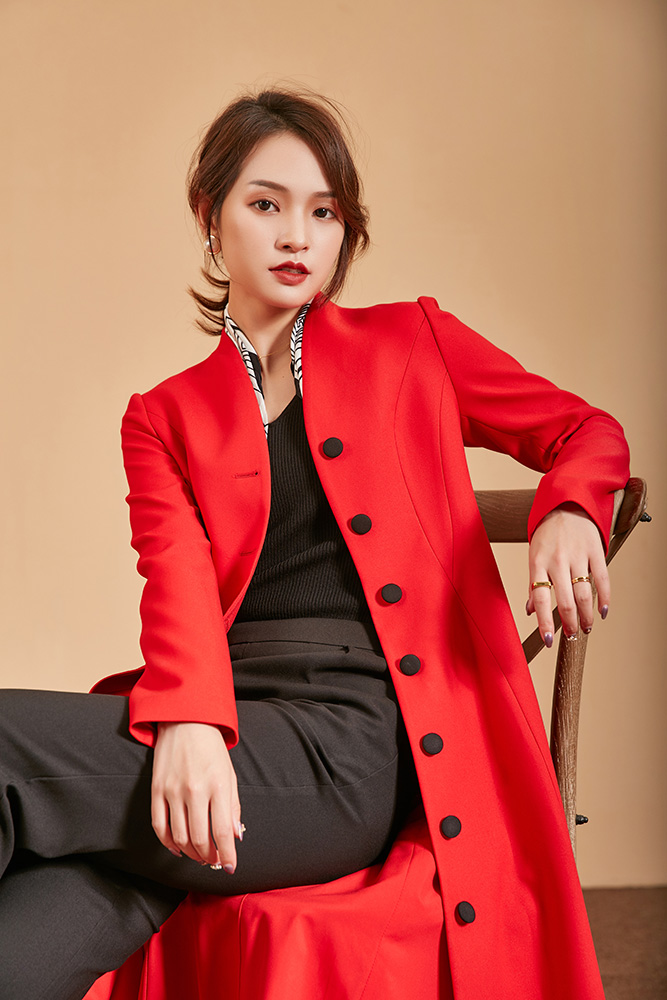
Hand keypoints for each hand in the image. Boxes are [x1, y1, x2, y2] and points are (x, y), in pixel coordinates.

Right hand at [151, 721, 241, 870]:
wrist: (185, 721)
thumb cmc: (211, 748)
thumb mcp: (229, 774)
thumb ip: (233, 806)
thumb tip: (235, 836)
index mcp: (217, 785)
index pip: (222, 831)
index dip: (227, 854)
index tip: (230, 867)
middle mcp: (194, 790)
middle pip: (199, 839)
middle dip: (209, 857)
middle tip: (214, 860)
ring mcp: (172, 790)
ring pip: (179, 837)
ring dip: (190, 853)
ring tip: (199, 855)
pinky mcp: (156, 789)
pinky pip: (159, 826)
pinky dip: (167, 843)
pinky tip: (177, 848)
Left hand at [527, 502, 609, 645]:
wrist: (566, 505)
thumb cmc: (547, 535)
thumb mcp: (534, 556)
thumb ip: (533, 584)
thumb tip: (530, 611)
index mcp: (537, 563)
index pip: (540, 598)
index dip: (544, 622)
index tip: (548, 641)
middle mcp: (557, 560)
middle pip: (565, 601)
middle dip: (569, 623)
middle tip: (571, 635)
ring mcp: (577, 555)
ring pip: (583, 593)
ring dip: (586, 615)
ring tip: (586, 627)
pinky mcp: (595, 551)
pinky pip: (602, 579)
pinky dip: (604, 598)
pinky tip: (603, 611)